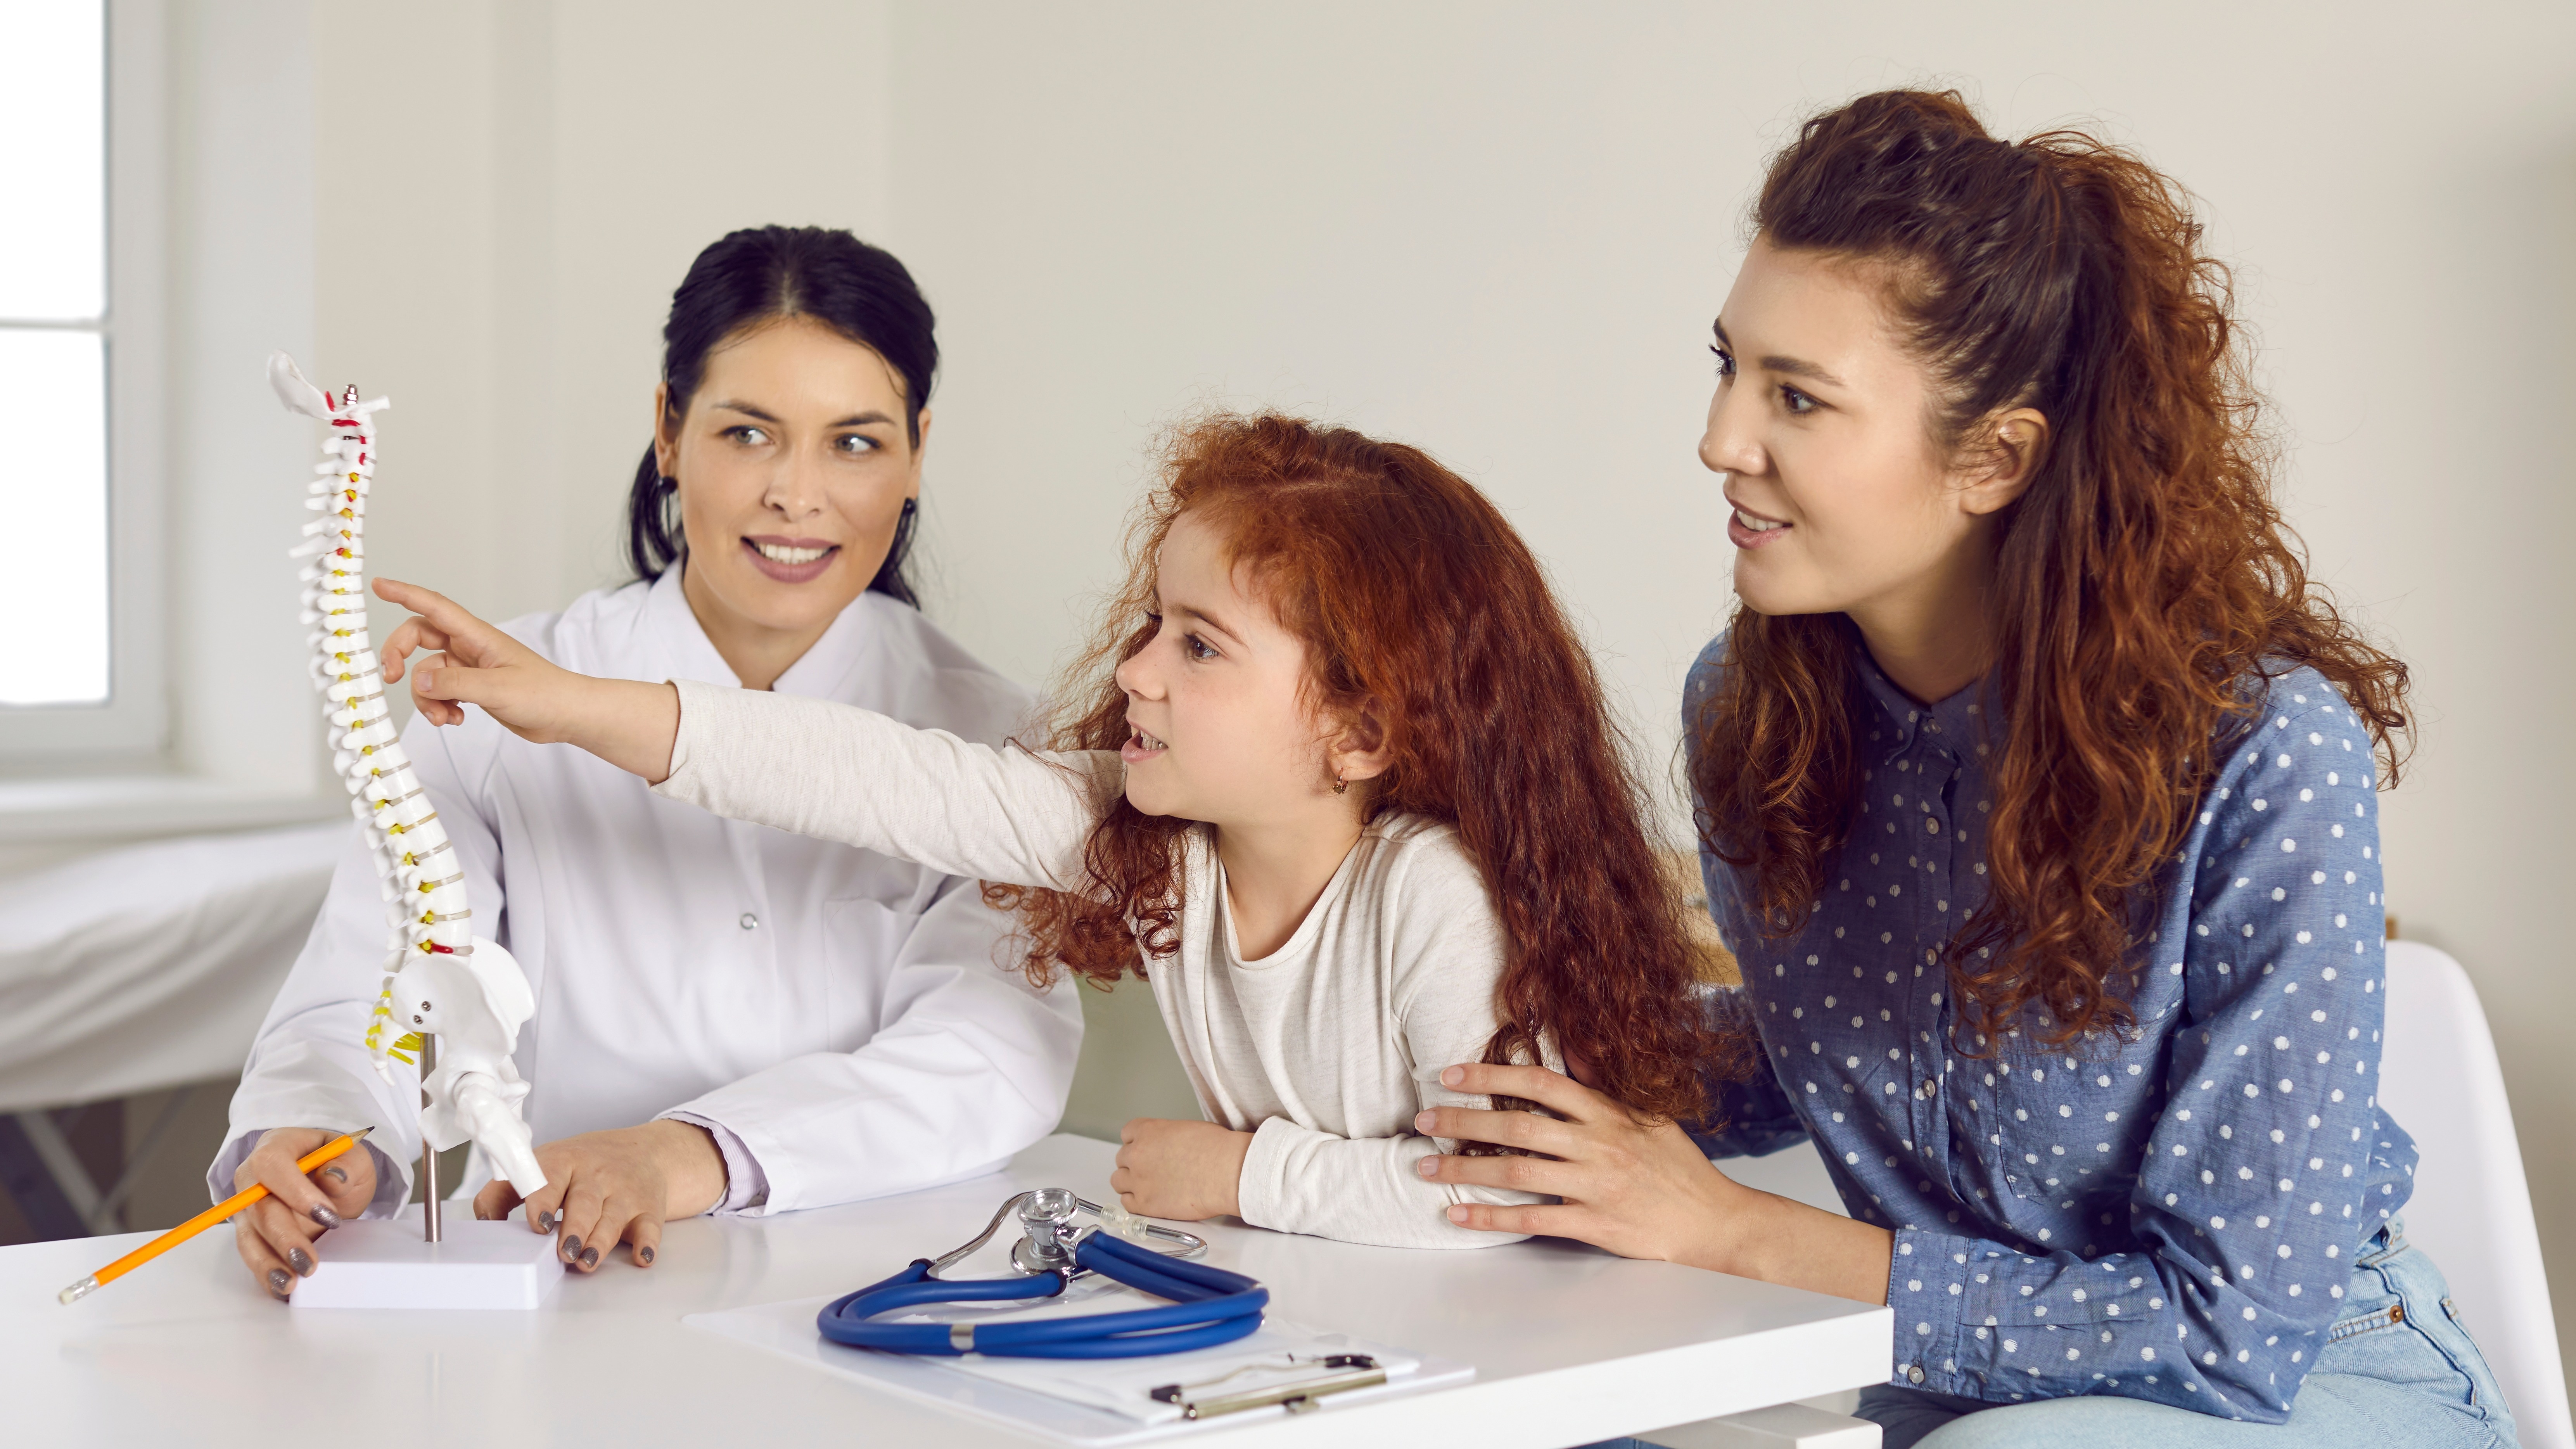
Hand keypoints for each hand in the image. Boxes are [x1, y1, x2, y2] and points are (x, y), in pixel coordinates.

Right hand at [231, 1127, 377, 1299]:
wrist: (332, 1180)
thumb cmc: (338, 1164)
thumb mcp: (353, 1156)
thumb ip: (347, 1164)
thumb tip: (334, 1178)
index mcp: (276, 1147)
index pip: (272, 1165)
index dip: (295, 1192)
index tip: (329, 1217)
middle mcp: (253, 1178)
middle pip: (258, 1208)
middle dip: (284, 1238)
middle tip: (309, 1262)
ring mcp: (248, 1208)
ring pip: (249, 1237)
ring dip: (268, 1263)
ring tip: (291, 1283)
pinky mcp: (253, 1234)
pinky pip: (254, 1255)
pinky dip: (266, 1272)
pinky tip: (281, 1288)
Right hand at [374, 578, 680, 781]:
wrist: (566, 716)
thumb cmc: (544, 694)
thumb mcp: (496, 688)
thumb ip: (455, 684)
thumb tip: (417, 680)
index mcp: (478, 636)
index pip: (434, 607)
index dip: (405, 594)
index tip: (378, 585)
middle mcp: (470, 647)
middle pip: (419, 639)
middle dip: (399, 655)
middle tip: (389, 678)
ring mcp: (470, 667)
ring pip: (427, 673)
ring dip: (427, 697)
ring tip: (445, 717)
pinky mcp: (472, 687)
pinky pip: (440, 692)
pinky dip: (439, 707)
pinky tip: (455, 719)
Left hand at [471, 1120, 727, 1271]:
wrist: (643, 1150)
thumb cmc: (581, 1166)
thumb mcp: (542, 1165)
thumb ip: (504, 1191)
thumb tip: (481, 1223)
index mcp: (564, 1162)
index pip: (550, 1179)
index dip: (543, 1200)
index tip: (538, 1222)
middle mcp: (596, 1175)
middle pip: (585, 1201)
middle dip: (574, 1227)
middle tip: (564, 1252)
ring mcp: (624, 1191)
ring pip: (613, 1217)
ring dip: (601, 1240)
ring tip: (586, 1261)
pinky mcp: (648, 1207)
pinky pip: (651, 1225)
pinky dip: (648, 1242)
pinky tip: (642, 1256)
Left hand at [1109, 1119, 1251, 1220]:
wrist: (1227, 1172)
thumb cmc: (1216, 1149)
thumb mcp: (1186, 1129)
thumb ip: (1166, 1138)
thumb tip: (1166, 1148)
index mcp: (1148, 1130)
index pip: (1127, 1134)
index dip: (1137, 1143)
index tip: (1146, 1150)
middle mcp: (1137, 1153)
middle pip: (1122, 1159)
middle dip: (1135, 1164)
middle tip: (1152, 1170)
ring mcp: (1138, 1180)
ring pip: (1118, 1181)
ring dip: (1131, 1183)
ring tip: (1149, 1187)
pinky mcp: (1145, 1204)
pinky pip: (1127, 1204)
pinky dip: (1136, 1202)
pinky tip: (1150, 1200)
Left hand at [1414, 1062, 1892, 1303]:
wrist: (1715, 1220)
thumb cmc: (1678, 1167)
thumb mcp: (1648, 1115)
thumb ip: (1605, 1087)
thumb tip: (1573, 1053)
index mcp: (1608, 1113)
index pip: (1541, 1083)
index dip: (1493, 1074)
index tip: (1451, 1072)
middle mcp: (1598, 1144)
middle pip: (1518, 1125)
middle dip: (1463, 1120)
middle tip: (1422, 1119)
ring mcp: (1595, 1185)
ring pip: (1517, 1171)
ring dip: (1465, 1169)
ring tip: (1425, 1167)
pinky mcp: (1594, 1224)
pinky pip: (1532, 1220)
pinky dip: (1491, 1217)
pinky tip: (1458, 1214)